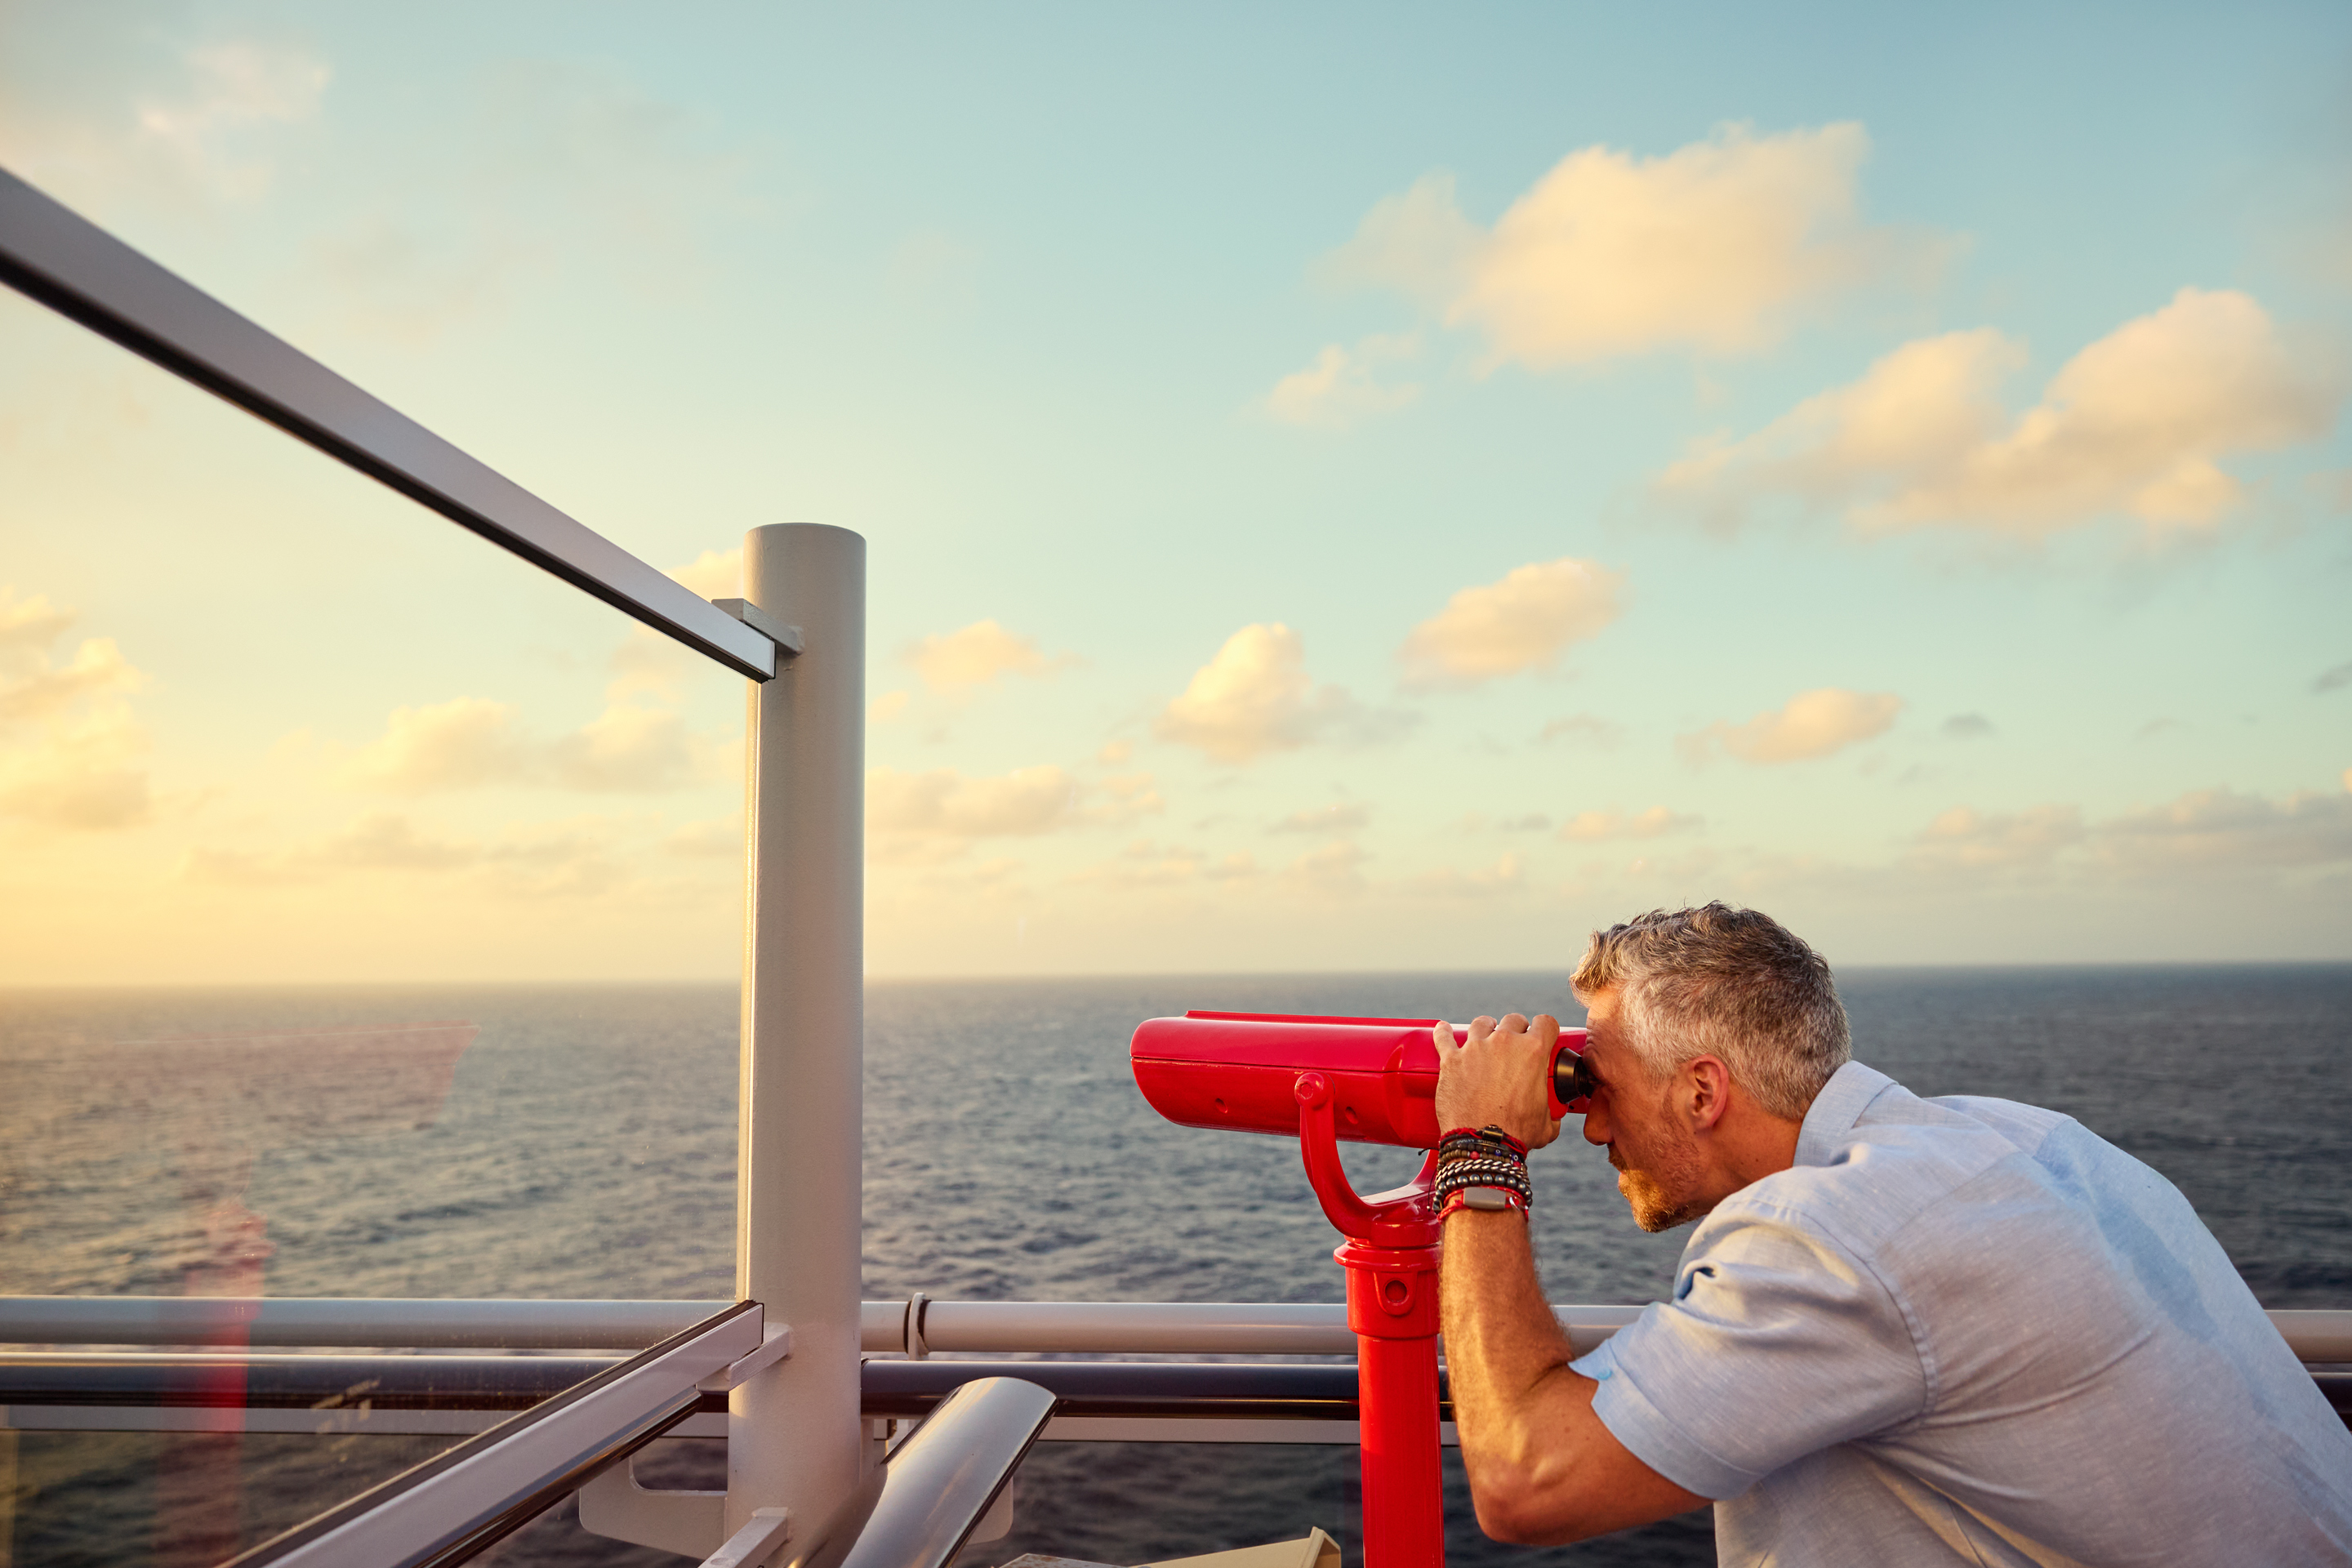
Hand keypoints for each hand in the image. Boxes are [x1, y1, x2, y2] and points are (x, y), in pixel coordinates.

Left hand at [1434, 1013, 1563, 1150]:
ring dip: (1485, 1028)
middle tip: (1513, 1044)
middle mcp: (1505, 1042)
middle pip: (1513, 1020)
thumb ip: (1553, 1114)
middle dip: (1516, 1029)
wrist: (1483, 1143)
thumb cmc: (1516, 1134)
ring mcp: (1475, 1048)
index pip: (1545, 1023)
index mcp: (1533, 1052)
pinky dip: (1443, 1032)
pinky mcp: (1451, 1059)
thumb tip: (1554, 1119)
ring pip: (1481, 1023)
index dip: (1545, 1029)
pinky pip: (1444, 1037)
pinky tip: (1443, 1029)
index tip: (1541, 1035)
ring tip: (1484, 1036)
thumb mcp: (1546, 1124)